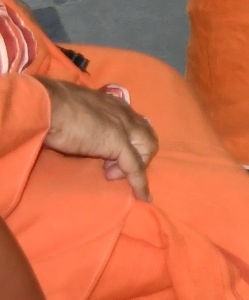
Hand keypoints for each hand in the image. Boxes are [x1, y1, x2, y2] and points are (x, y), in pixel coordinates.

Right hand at [43, 79, 157, 199]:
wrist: (48, 105)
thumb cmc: (53, 109)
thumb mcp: (76, 113)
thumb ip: (86, 121)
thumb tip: (80, 133)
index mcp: (115, 105)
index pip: (136, 124)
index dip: (130, 141)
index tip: (111, 155)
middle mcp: (125, 114)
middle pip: (147, 136)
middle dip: (137, 154)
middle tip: (109, 165)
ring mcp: (124, 127)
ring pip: (146, 150)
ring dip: (134, 167)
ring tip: (108, 173)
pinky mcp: (118, 143)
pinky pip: (135, 167)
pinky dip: (140, 183)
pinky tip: (143, 196)